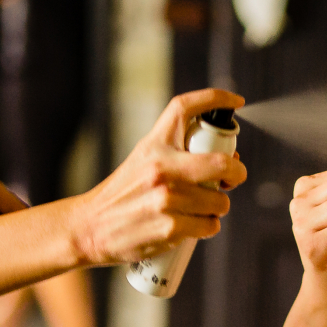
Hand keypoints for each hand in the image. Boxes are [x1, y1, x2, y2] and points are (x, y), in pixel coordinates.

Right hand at [75, 88, 246, 264]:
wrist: (90, 227)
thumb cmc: (122, 195)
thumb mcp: (142, 160)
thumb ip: (177, 154)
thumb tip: (228, 157)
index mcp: (153, 145)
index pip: (184, 108)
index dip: (215, 98)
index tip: (236, 102)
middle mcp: (160, 168)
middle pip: (220, 162)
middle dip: (237, 172)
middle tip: (234, 178)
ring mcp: (166, 199)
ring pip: (219, 201)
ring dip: (218, 207)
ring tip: (201, 209)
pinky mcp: (170, 227)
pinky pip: (210, 225)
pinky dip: (207, 227)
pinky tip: (192, 226)